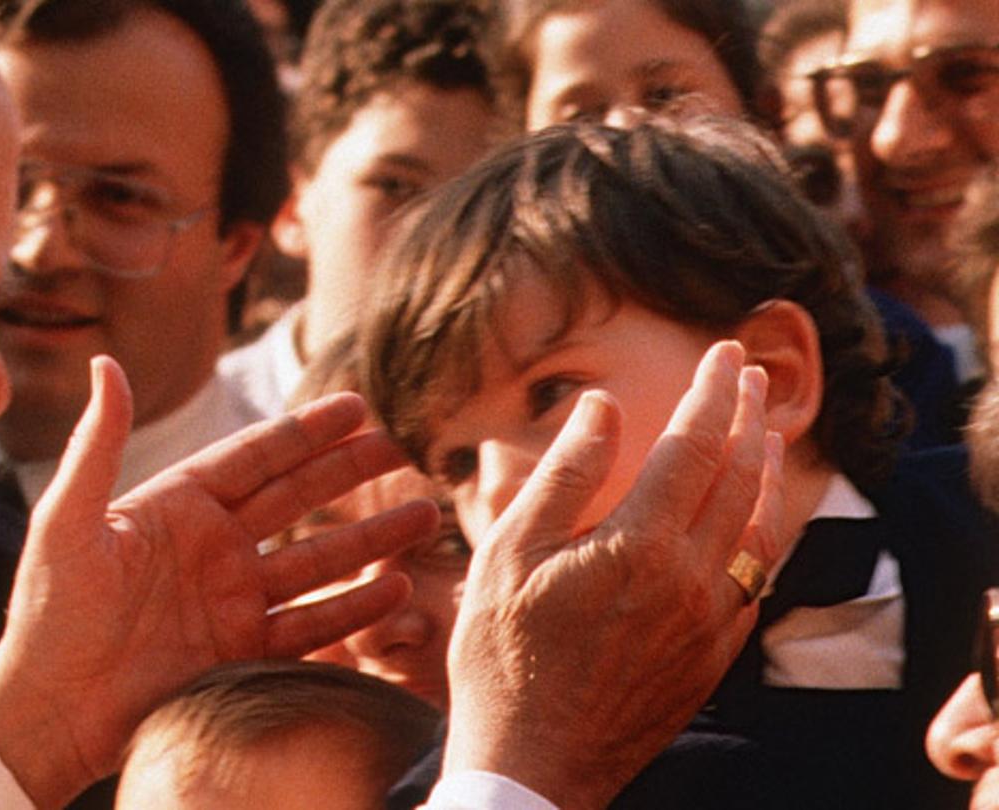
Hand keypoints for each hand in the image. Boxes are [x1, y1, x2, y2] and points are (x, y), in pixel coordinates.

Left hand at [0, 356, 436, 807]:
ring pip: (316, 561)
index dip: (304, 433)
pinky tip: (394, 590)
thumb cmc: (48, 611)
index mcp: (175, 507)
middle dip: (349, 473)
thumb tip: (108, 364)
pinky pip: (310, 626)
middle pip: (295, 500)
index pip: (253, 458)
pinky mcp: (242, 653)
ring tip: (423, 514)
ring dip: (368, 538)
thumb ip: (98, 445)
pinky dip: (353, 610)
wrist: (50, 707)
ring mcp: (231, 601)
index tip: (356, 405)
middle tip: (403, 446)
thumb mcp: (67, 521)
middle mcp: (212, 549)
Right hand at [440, 341, 789, 809]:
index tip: (722, 352)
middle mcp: (690, 579)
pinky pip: (755, 580)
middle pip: (738, 477)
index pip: (694, 445)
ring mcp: (709, 622)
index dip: (712, 392)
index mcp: (639, 545)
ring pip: (761, 529)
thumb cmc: (502, 657)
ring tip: (768, 436)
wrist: (533, 762)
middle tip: (748, 375)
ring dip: (768, 473)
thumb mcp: (509, 553)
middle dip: (746, 417)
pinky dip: (763, 533)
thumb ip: (561, 474)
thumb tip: (601, 407)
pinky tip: (751, 522)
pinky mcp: (712, 657)